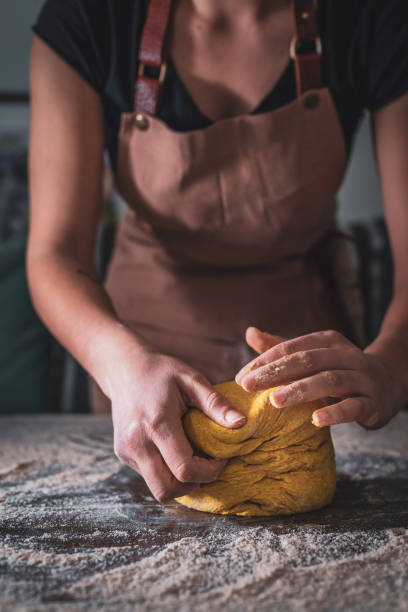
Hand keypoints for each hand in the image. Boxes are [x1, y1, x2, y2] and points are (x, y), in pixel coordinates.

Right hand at [109, 342, 246, 502]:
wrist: (124, 368)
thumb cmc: (161, 371)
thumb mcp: (192, 380)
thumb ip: (216, 404)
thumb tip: (241, 424)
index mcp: (157, 423)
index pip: (185, 469)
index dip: (209, 471)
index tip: (221, 457)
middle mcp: (137, 442)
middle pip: (167, 489)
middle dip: (194, 485)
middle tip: (207, 466)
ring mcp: (126, 450)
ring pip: (157, 488)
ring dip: (179, 483)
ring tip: (192, 461)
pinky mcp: (122, 453)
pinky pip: (148, 476)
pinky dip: (166, 472)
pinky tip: (174, 451)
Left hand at [235, 327, 396, 429]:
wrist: (387, 383)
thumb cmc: (339, 369)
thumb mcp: (313, 355)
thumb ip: (281, 347)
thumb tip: (250, 332)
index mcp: (328, 341)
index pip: (292, 348)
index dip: (266, 361)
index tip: (242, 377)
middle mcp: (346, 355)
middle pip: (308, 361)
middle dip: (276, 373)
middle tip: (248, 386)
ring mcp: (362, 378)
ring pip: (329, 381)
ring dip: (300, 390)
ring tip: (275, 401)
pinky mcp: (373, 403)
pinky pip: (353, 407)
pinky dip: (335, 412)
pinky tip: (315, 420)